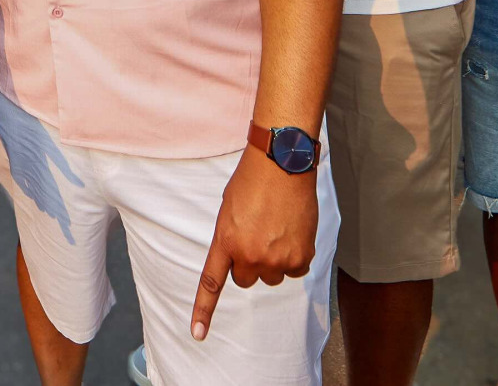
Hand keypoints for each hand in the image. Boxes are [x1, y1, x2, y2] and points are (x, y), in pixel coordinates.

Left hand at [191, 150, 317, 342]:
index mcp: (226, 242)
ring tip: (277, 228)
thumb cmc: (252, 180)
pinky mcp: (300, 255)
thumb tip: (244, 258)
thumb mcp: (230, 210)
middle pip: (246, 279)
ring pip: (273, 276)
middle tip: (258, 235)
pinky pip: (296, 270)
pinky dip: (296, 256)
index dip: (203, 311)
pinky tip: (294, 232)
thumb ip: (232, 238)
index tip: (197, 335)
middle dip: (250, 264)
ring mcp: (276, 258)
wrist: (282, 162)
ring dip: (274, 260)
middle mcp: (249, 255)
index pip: (211, 283)